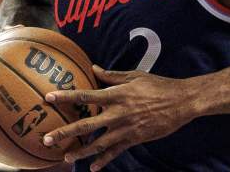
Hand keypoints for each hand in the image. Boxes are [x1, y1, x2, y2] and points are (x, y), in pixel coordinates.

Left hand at [42, 66, 197, 171]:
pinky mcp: (134, 139)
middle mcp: (118, 113)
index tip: (49, 98)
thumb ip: (112, 75)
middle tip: (48, 138)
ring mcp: (126, 128)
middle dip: (65, 131)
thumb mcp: (135, 76)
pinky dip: (103, 160)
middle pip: (86, 124)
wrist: (181, 102)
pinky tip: (93, 168)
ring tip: (66, 156)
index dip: (66, 97)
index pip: (86, 96)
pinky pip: (115, 152)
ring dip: (80, 151)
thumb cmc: (158, 85)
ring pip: (98, 143)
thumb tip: (94, 69)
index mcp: (117, 94)